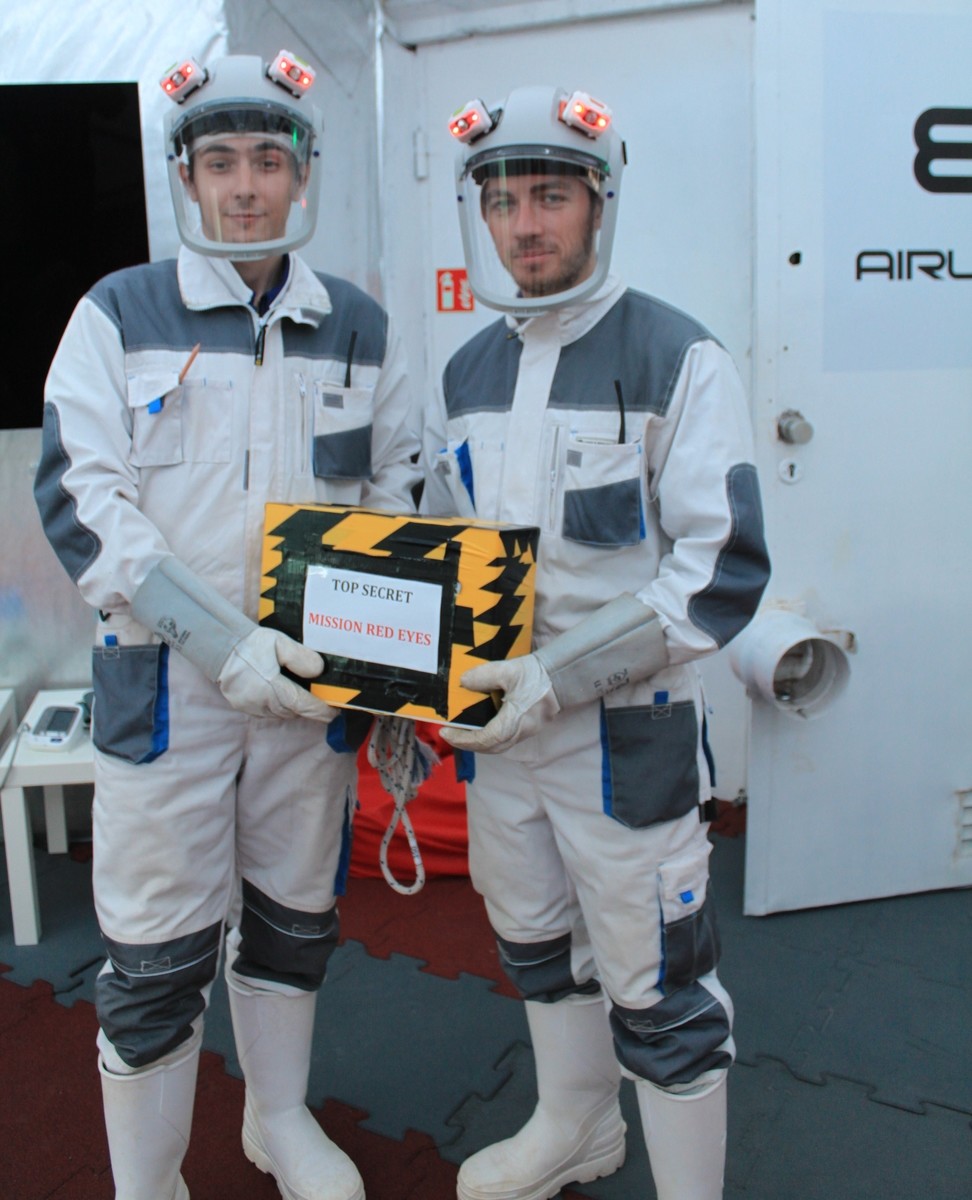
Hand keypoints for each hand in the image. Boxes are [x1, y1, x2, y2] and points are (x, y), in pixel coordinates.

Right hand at [216, 628, 337, 721]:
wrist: (219, 646)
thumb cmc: (251, 644)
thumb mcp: (279, 643)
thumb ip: (300, 657)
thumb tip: (318, 671)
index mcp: (271, 686)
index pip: (303, 705)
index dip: (321, 711)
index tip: (334, 712)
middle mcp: (261, 701)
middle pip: (293, 711)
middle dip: (308, 708)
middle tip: (320, 699)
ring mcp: (251, 706)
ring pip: (280, 713)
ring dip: (293, 707)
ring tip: (302, 695)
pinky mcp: (243, 707)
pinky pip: (267, 712)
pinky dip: (278, 707)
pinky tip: (280, 695)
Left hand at [440, 654, 560, 753]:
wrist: (562, 675)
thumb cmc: (537, 675)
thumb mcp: (508, 670)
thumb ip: (484, 676)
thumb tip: (463, 682)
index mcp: (514, 721)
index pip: (484, 739)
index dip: (463, 739)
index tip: (445, 733)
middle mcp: (520, 732)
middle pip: (490, 748)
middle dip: (468, 744)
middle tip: (451, 735)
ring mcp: (526, 732)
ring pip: (499, 746)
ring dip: (479, 743)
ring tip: (463, 732)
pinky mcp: (529, 727)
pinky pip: (505, 739)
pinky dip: (490, 738)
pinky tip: (482, 727)